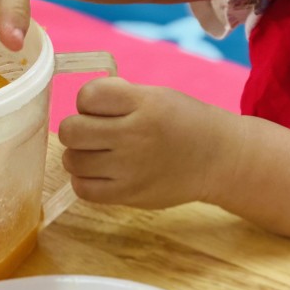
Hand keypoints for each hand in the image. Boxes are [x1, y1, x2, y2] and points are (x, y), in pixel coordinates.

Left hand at [58, 78, 236, 208]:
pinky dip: (84, 180)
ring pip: (72, 160)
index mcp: (144, 104)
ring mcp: (130, 168)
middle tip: (94, 133)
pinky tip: (100, 173)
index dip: (88, 101)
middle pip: (71, 130)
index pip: (87, 95)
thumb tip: (84, 104)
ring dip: (79, 155)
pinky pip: (83, 189)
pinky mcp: (129, 194)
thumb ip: (120, 96)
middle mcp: (135, 135)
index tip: (101, 108)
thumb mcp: (157, 95)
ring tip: (98, 154)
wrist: (217, 159)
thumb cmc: (184, 122)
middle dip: (77, 128)